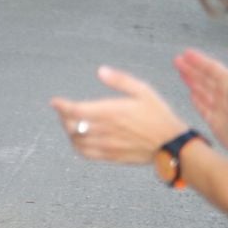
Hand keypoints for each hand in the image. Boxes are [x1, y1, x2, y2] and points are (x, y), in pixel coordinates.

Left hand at [50, 66, 188, 164]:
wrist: (172, 144)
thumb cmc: (158, 115)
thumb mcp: (143, 90)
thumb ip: (120, 80)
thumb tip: (101, 71)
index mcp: (111, 112)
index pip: (76, 110)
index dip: (61, 106)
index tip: (55, 102)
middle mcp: (105, 130)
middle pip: (72, 126)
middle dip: (64, 117)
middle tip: (64, 110)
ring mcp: (107, 145)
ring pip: (76, 141)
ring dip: (69, 132)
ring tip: (71, 124)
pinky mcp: (112, 157)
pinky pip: (87, 154)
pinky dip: (78, 146)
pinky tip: (80, 140)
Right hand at [174, 42, 227, 158]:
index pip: (211, 68)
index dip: (199, 60)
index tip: (186, 53)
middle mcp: (224, 94)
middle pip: (204, 78)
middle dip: (190, 68)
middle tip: (176, 60)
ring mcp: (218, 107)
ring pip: (201, 90)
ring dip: (191, 80)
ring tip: (180, 72)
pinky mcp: (214, 121)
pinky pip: (202, 107)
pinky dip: (195, 100)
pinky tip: (190, 94)